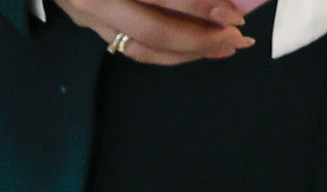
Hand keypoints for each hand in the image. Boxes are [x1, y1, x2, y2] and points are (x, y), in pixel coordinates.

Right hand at [49, 0, 258, 63]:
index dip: (197, 4)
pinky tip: (195, 48)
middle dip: (198, 38)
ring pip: (141, 48)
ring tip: (224, 48)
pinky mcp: (89, 24)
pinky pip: (131, 49)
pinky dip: (167, 53)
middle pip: (152, 29)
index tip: (232, 10)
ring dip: (187, 52)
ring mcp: (89, 14)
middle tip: (237, 37)